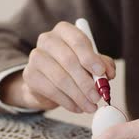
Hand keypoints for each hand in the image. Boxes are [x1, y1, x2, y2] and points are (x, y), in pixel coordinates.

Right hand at [0, 21, 115, 112]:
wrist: (48, 81)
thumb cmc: (73, 68)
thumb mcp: (90, 63)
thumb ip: (102, 65)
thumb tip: (108, 74)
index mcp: (64, 31)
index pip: (78, 40)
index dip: (90, 57)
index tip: (101, 73)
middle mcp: (47, 40)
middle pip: (68, 60)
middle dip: (86, 82)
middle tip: (97, 97)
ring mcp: (36, 57)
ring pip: (60, 78)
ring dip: (79, 96)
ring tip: (90, 107)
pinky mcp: (30, 75)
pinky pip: (51, 91)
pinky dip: (68, 102)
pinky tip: (77, 108)